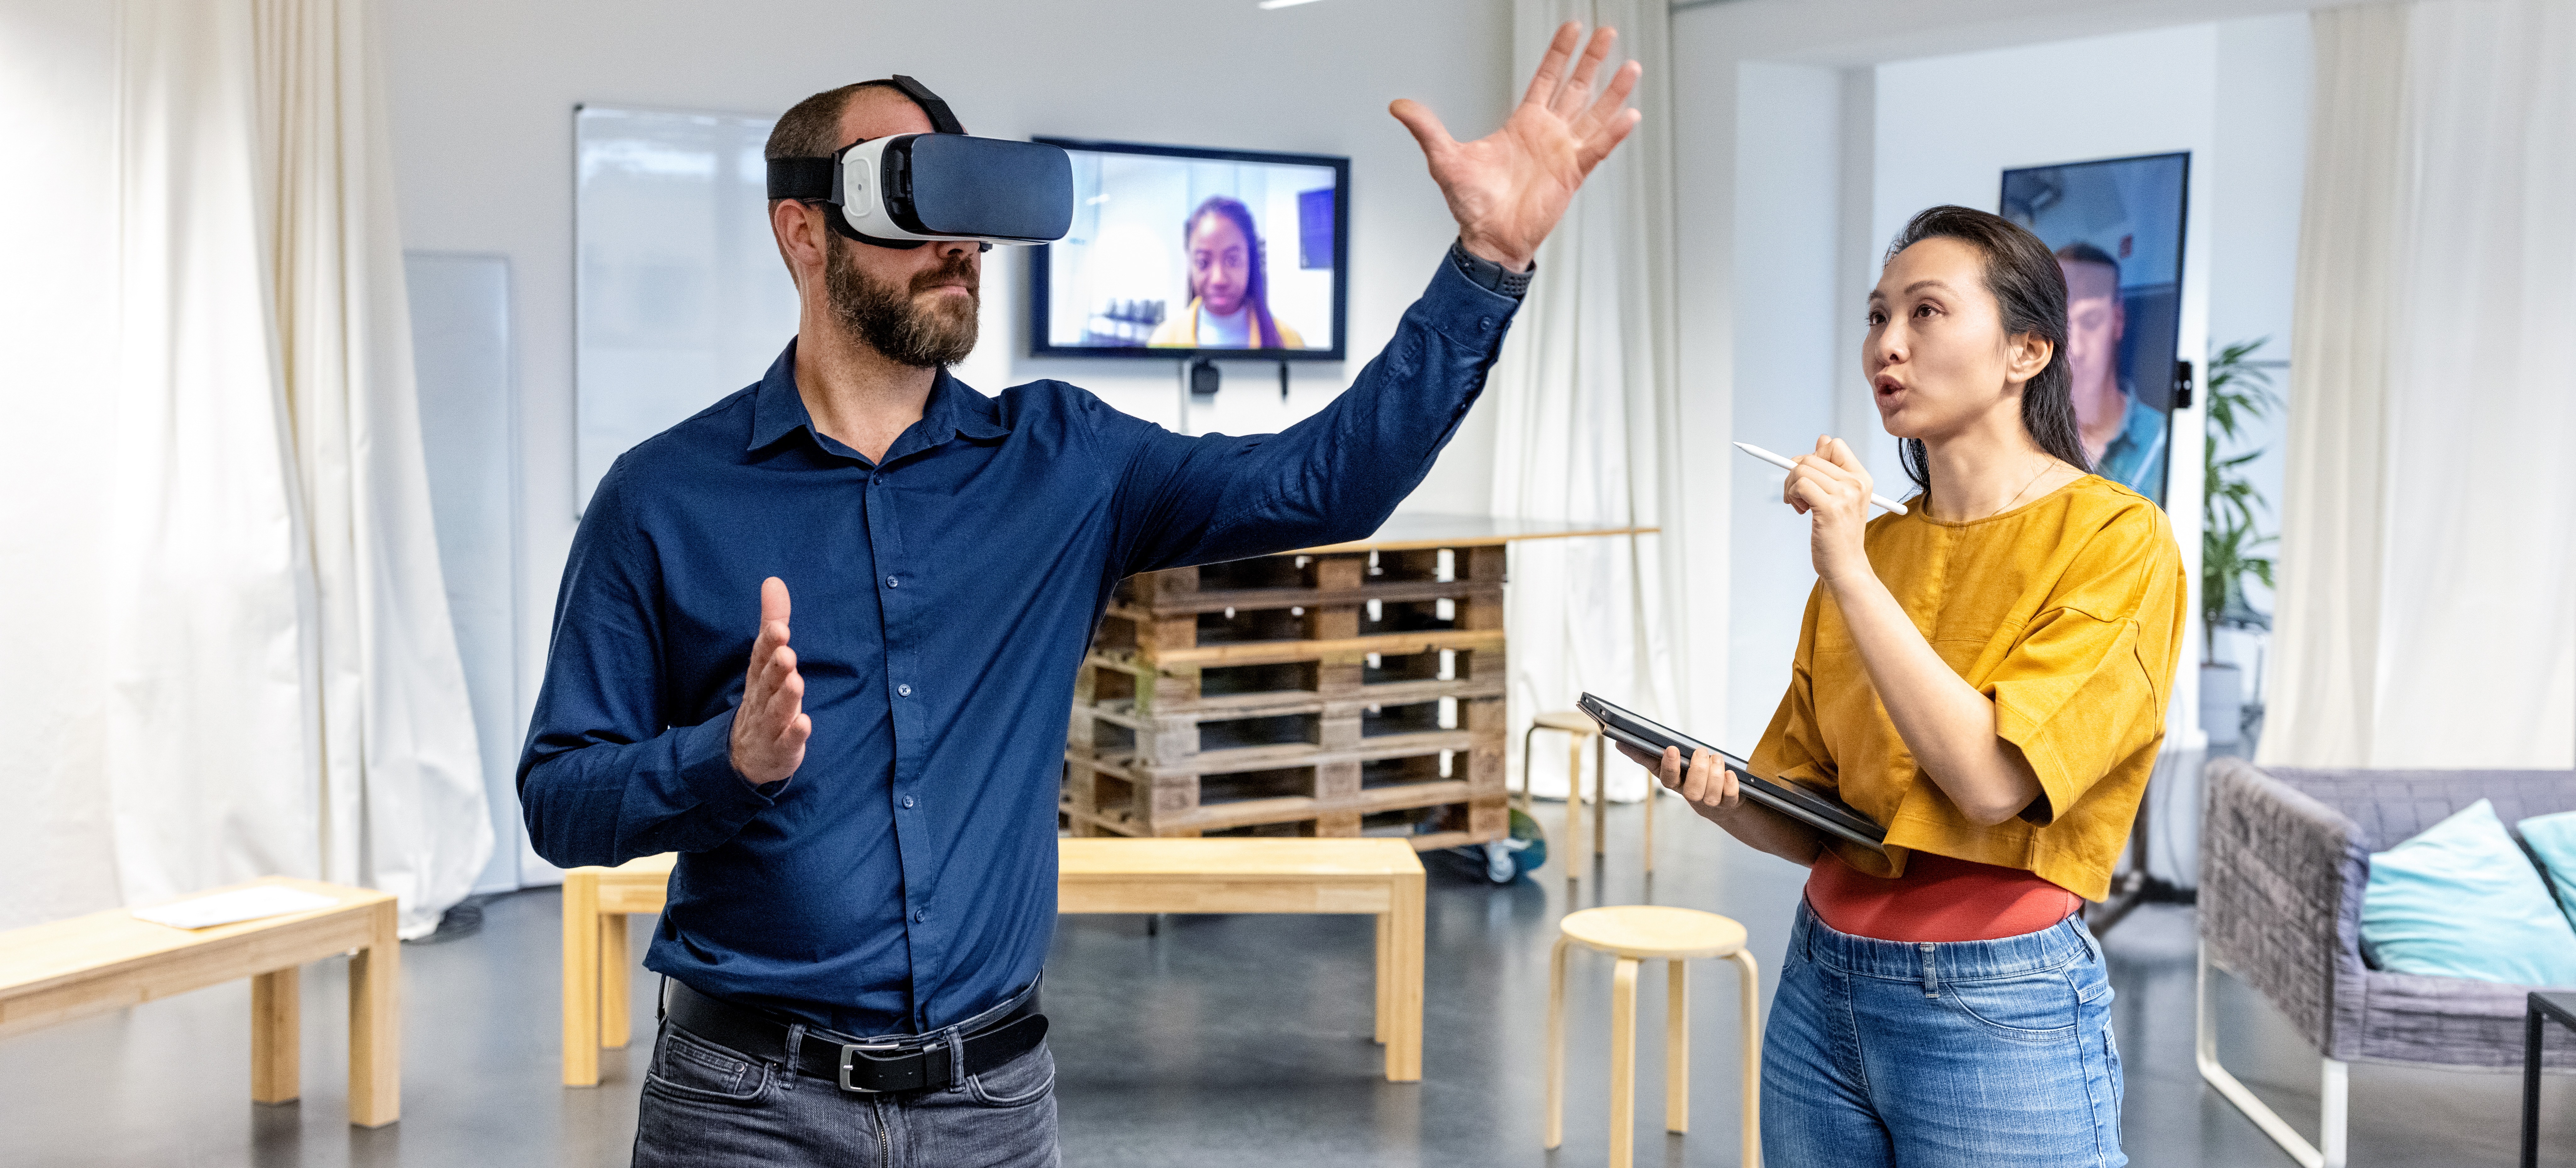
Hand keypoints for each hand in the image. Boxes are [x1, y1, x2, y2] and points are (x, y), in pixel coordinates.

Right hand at [729, 577, 809, 786]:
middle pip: (768, 681)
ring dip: (786, 697)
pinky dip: (795, 733)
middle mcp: (762, 699)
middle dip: (776, 666)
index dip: (769, 643)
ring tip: (796, 681)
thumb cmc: (764, 699)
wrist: (748, 754)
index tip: (779, 627)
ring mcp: (770, 726)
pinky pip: (787, 741)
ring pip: (777, 710)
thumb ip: (773, 621)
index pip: (761, 656)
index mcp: (760, 676)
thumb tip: (773, 581)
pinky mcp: (781, 749)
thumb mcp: (767, 661)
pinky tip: (804, 723)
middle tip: (786, 651)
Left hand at [1390, 21, 1640, 271]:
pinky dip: (1614, 133)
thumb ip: (1427, 128)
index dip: (1559, 53)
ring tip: (1631, 66)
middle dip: (1591, 60)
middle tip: (1607, 33)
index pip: (1546, 79)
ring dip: (1612, 91)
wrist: (1488, 238)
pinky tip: (1628, 114)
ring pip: (1593, 113)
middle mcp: (1547, 134)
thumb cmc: (1471, 203)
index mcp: (1522, 124)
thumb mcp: (1444, 158)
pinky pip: (1597, 149)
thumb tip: (1399, 106)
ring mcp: (1562, 153)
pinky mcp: (1572, 174)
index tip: (1572, 28)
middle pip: (1576, 88)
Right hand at [1617, 743, 1738, 824]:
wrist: (1719, 802)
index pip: (1667, 779)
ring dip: (1715, 773)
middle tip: (1702, 751)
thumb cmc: (1691, 776)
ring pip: (1710, 793)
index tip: (1671, 749)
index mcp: (1675, 783)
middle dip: (1699, 769)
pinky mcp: (1727, 803)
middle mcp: (1691, 796)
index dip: (1669, 765)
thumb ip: (1648, 756)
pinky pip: (1729, 797)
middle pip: (1692, 790)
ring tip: (1717, 758)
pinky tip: (1729, 773)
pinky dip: (1730, 784)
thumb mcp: (1671, 765)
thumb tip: (1620, 744)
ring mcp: (1710, 802)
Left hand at [1783, 435, 1873, 587]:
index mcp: (1861, 478)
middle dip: (1794, 473)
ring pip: (1802, 469)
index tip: (1808, 476)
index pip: (1834, 445)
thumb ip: (1830, 469)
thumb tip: (1822, 438)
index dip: (1813, 455)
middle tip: (1796, 495)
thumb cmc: (1838, 534)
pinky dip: (1792, 495)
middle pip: (1811, 457)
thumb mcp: (1839, 497)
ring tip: (1799, 504)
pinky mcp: (1830, 509)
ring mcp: (1845, 495)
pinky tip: (1800, 510)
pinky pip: (1800, 485)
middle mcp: (1856, 483)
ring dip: (1790, 486)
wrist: (1846, 567)